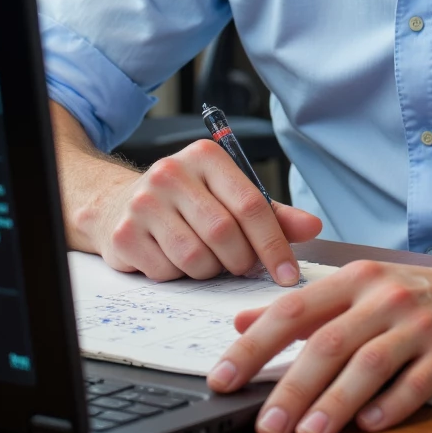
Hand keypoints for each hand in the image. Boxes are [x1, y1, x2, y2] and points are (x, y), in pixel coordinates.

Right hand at [73, 137, 321, 284]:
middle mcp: (171, 172)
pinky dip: (177, 276)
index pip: (251, 205)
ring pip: (195, 258)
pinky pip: (166, 272)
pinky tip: (171, 258)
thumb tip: (312, 226)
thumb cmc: (187, 203)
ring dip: (208, 270)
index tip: (287, 275)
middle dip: (239, 260)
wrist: (119, 205)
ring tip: (202, 256)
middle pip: (224, 234)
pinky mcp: (124, 233)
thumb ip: (272, 215)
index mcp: (206, 157)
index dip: (274, 245)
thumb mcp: (229, 198)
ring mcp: (143, 202)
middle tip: (237, 264)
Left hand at [207, 255, 431, 432]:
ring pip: (369, 365)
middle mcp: (384, 299)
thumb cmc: (413, 295)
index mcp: (354, 281)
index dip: (253, 346)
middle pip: (328, 343)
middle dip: (291, 388)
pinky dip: (391, 407)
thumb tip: (241, 322)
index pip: (293, 311)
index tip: (223, 378)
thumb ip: (302, 308)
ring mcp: (418, 326)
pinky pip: (416, 384)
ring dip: (336, 403)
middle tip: (265, 426)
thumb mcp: (356, 288)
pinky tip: (368, 426)